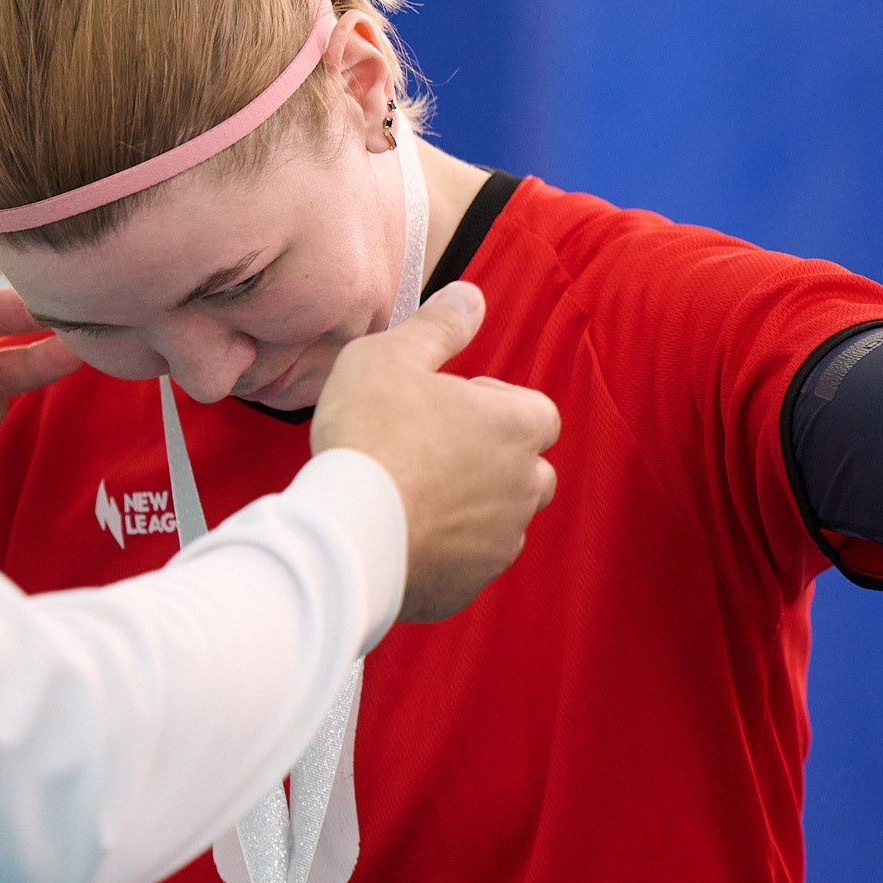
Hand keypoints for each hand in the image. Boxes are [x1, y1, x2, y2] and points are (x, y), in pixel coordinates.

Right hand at [310, 282, 561, 621]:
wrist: (345, 530)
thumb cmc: (370, 434)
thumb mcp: (393, 356)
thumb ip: (440, 325)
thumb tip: (471, 296)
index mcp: (516, 427)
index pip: (537, 413)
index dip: (495, 407)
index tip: (447, 407)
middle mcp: (522, 487)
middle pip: (528, 470)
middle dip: (493, 460)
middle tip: (432, 451)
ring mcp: (498, 543)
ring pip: (501, 521)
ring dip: (472, 508)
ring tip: (413, 495)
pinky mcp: (467, 587)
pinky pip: (467, 565)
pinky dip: (445, 552)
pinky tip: (402, 536)